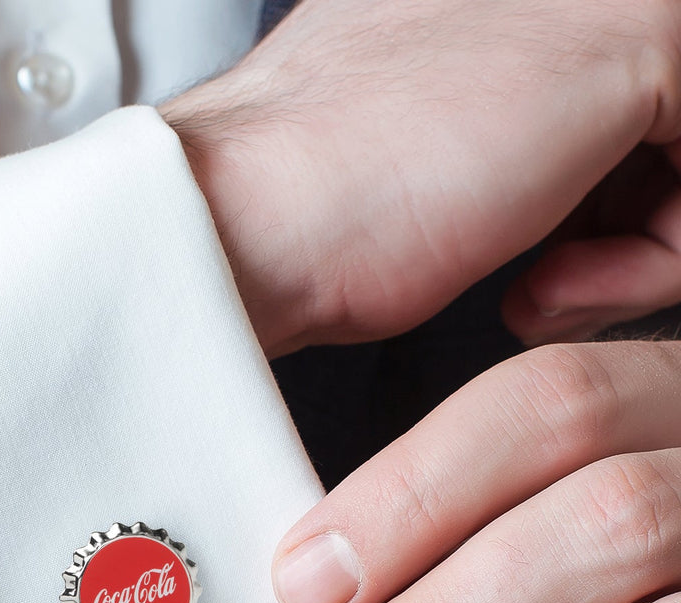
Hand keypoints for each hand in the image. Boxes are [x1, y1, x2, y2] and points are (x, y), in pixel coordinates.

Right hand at [160, 0, 680, 357]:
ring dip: (648, 251)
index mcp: (506, 5)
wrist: (252, 218)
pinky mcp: (642, 30)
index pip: (627, 109)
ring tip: (549, 285)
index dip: (619, 195)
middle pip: (671, 126)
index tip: (559, 251)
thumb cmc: (317, 212)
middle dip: (645, 223)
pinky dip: (653, 260)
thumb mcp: (439, 148)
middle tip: (560, 278)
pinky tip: (553, 279)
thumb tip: (595, 180)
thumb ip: (526, 126)